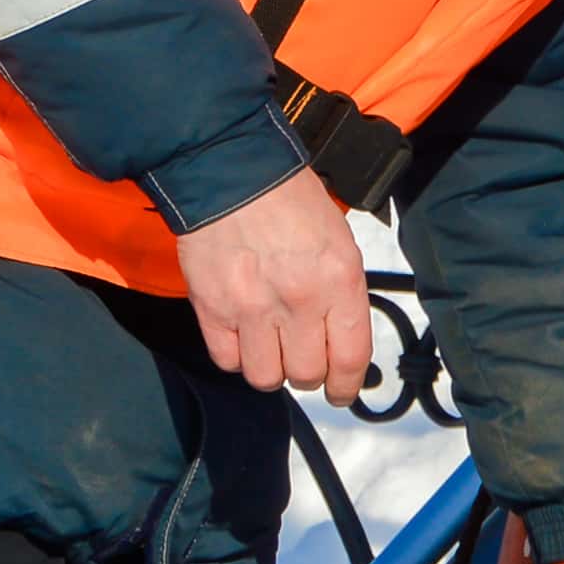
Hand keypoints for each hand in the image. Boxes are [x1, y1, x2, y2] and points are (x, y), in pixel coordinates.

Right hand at [171, 171, 370, 396]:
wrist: (231, 171)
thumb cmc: (289, 199)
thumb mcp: (337, 239)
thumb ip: (341, 291)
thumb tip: (340, 337)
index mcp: (340, 280)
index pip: (350, 358)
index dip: (346, 386)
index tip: (342, 392)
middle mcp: (300, 301)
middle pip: (307, 374)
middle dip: (309, 372)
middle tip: (303, 356)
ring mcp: (253, 309)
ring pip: (266, 377)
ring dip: (271, 368)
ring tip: (270, 346)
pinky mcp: (213, 310)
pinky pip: (228, 361)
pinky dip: (236, 356)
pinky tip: (242, 335)